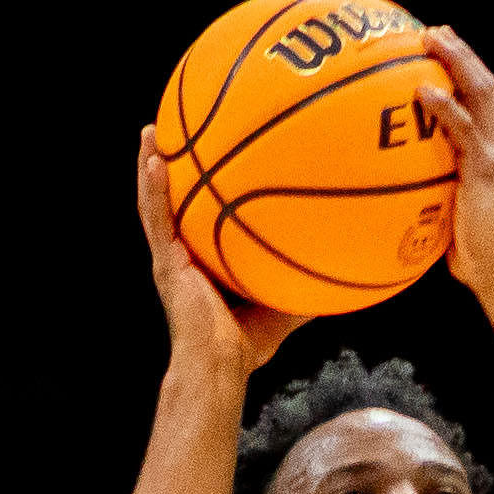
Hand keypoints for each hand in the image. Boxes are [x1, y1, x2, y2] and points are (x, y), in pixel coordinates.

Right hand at [133, 129, 300, 379]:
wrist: (219, 366)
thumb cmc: (246, 346)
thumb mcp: (283, 307)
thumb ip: (304, 285)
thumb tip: (343, 270)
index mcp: (204, 260)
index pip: (201, 214)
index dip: (200, 185)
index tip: (207, 151)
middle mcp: (183, 254)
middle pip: (175, 199)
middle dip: (172, 164)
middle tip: (173, 127)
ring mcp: (171, 258)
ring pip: (156, 203)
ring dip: (150, 165)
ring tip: (151, 131)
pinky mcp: (166, 264)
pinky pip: (157, 220)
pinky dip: (153, 190)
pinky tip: (154, 160)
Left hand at [417, 26, 493, 277]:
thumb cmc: (476, 255)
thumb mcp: (455, 213)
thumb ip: (438, 190)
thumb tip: (400, 188)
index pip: (485, 100)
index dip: (466, 70)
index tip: (441, 49)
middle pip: (485, 84)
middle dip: (459, 53)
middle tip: (432, 31)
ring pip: (481, 93)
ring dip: (455, 62)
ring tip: (429, 40)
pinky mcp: (487, 170)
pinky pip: (464, 130)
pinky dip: (445, 107)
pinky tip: (423, 91)